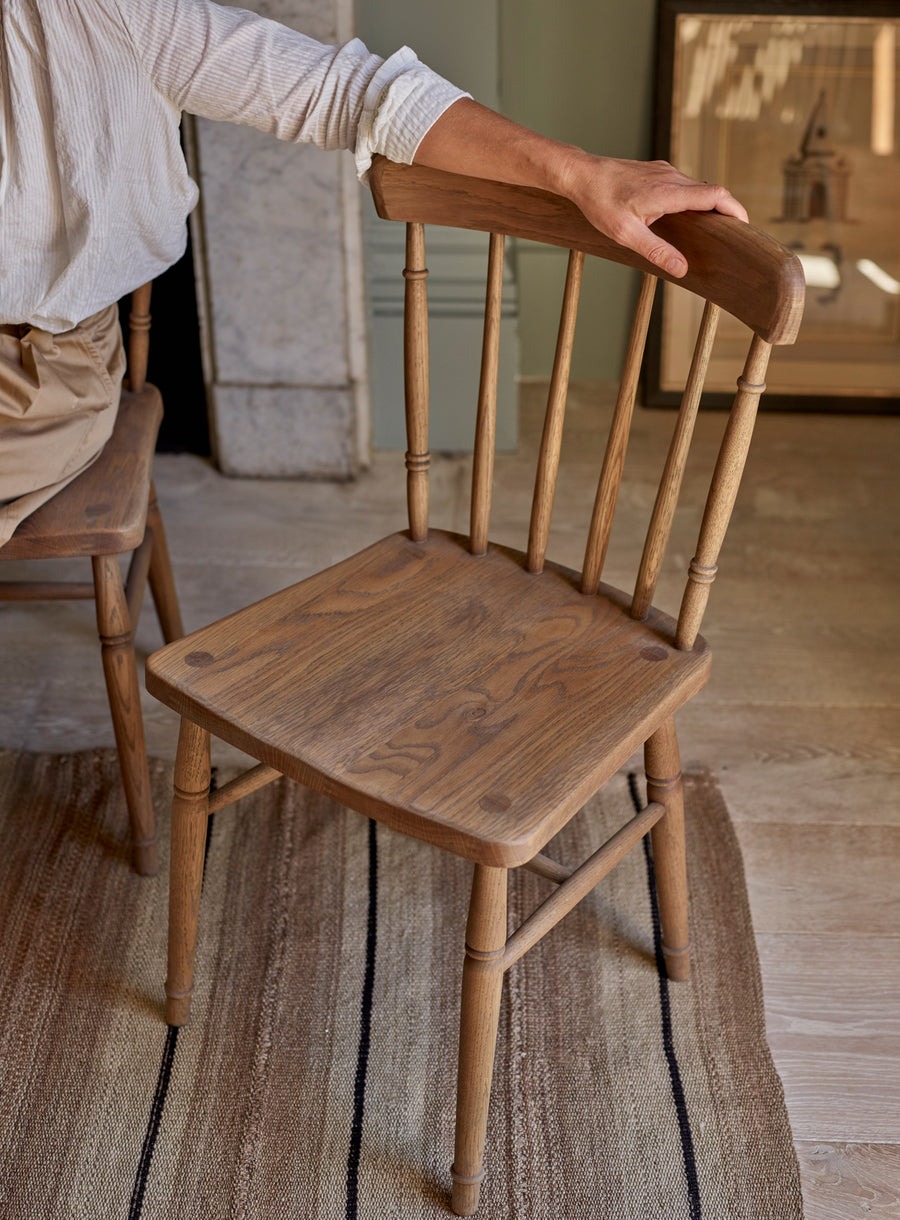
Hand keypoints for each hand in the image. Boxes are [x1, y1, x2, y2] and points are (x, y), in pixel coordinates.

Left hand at [560, 152, 748, 277]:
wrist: (581, 175)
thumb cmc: (600, 204)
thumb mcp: (626, 235)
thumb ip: (656, 251)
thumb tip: (682, 269)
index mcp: (669, 192)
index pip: (716, 195)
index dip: (735, 210)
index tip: (745, 226)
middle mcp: (672, 177)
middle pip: (711, 192)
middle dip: (726, 212)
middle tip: (732, 235)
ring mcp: (665, 171)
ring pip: (697, 188)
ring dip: (708, 206)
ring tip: (712, 230)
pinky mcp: (657, 171)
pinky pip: (684, 185)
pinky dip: (693, 200)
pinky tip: (685, 217)